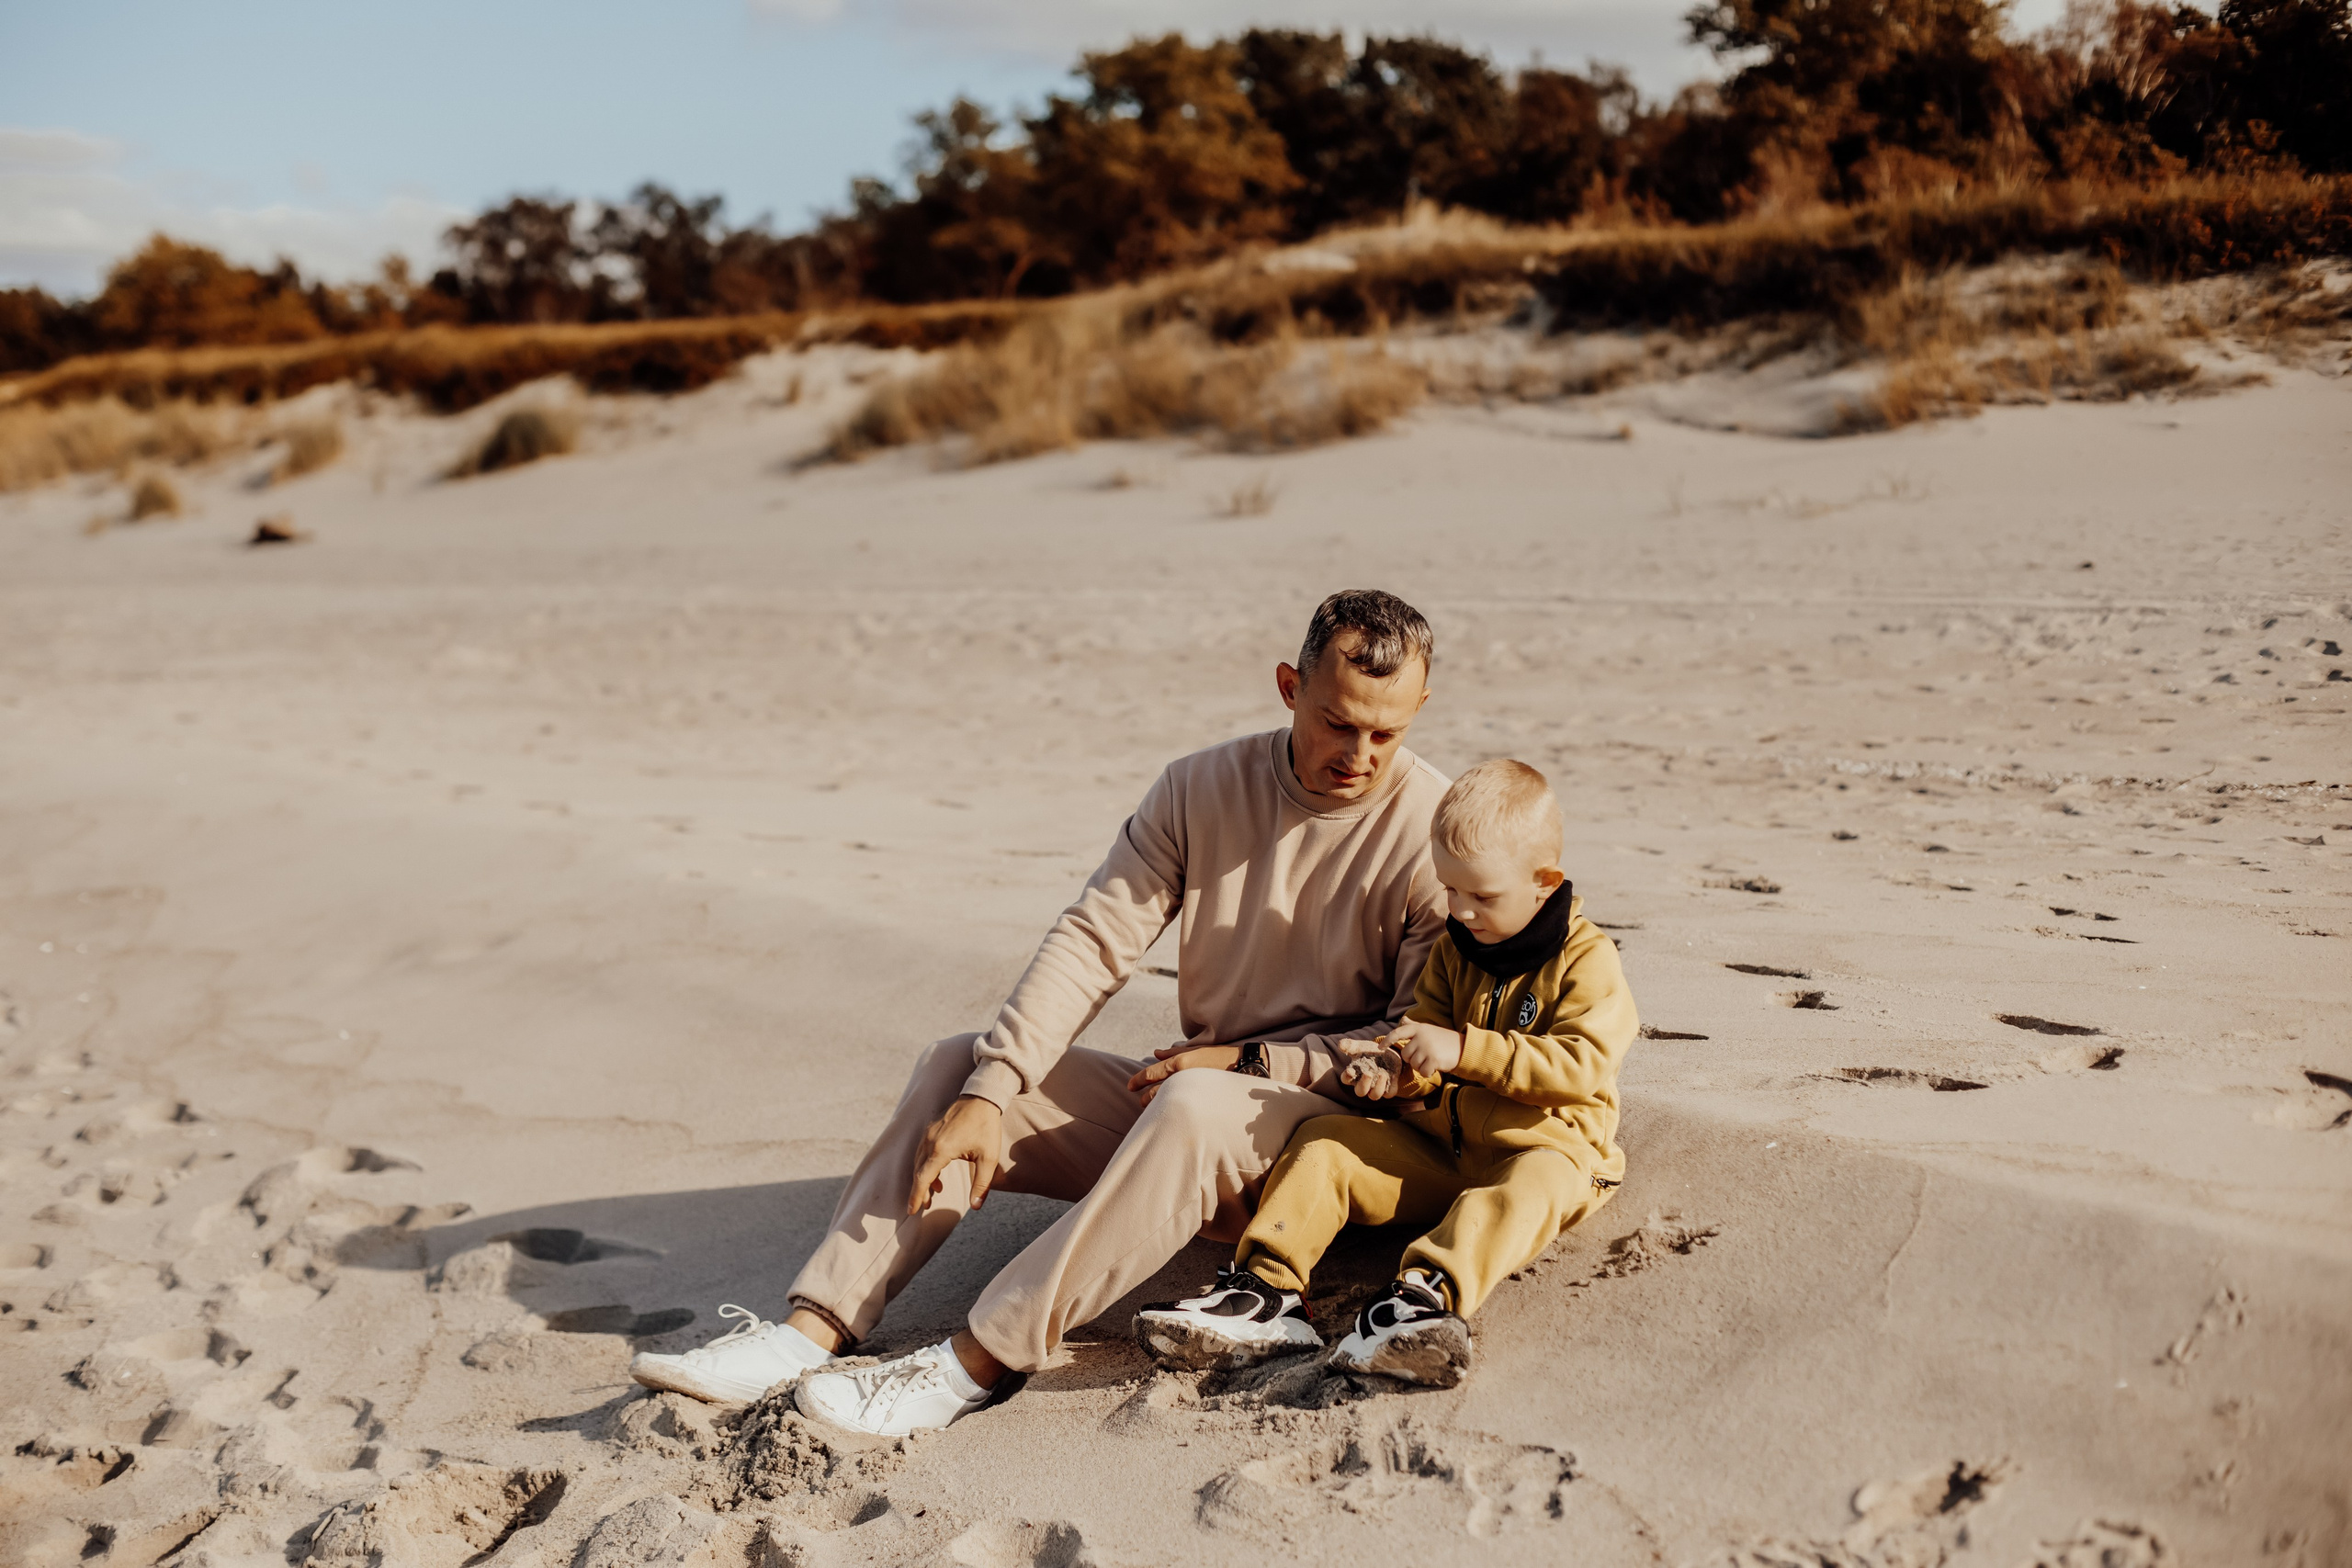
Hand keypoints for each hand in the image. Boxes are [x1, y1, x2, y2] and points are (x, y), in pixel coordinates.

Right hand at [907, 1095, 1004, 1215]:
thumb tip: (976, 1206)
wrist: (982, 1097)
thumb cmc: (986, 1127)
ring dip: (923, 1178)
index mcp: (941, 1149)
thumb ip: (981, 1184)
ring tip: (935, 1192)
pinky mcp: (930, 1128)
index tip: (911, 1211)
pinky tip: (937, 1173)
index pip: (923, 1178)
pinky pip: (922, 1151)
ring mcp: (928, 1133)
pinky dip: (926, 1165)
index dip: (916, 1196)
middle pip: (918, 1172)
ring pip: (918, 1161)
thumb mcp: (988, 1158)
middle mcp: (930, 1141)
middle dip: (920, 1191)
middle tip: (925, 1206)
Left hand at [1126, 1044, 1240, 1104]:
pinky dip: (1170, 1110)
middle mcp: (1182, 1077)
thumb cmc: (1217, 1056)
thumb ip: (1172, 1053)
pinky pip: (1179, 1107)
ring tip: (1152, 1109)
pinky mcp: (1198, 1101)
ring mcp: (1190, 1090)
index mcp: (1179, 1063)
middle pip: (1155, 1091)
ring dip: (1156, 1106)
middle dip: (1146, 1098)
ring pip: (1165, 1102)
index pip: (1151, 1073)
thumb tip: (1155, 1053)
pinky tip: (1167, 1114)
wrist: (1242, 1066)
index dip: (1138, 1080)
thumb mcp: (1194, 1050)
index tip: (1130, 1087)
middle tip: (1141, 1101)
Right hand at [1333, 1037, 1406, 1099]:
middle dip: (1364, 1084)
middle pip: (1360, 1091)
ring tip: (1382, 1074)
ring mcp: (1376, 1087)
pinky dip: (1391, 1087)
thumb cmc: (1369, 1051)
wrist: (1387, 1052)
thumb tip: (1340, 1044)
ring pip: (1374, 1095)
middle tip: (1368, 1073)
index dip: (1347, 1077)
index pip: (1346, 1079)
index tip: (1350, 1071)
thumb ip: (1350, 1045)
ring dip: (1378, 1087)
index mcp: (1354, 1075)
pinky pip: (1389, 1093)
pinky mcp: (1389, 1088)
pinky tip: (1393, 1076)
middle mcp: (1364, 1084)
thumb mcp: (1360, 1046)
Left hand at [1386, 1018, 1462, 1077]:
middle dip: (1413, 1059)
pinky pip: (1423, 1072)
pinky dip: (1428, 1073)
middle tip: (1426, 1055)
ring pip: (1414, 1064)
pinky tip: (1436, 1067)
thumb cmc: (1444, 1039)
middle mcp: (1421, 1036)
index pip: (1398, 1033)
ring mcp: (1427, 1047)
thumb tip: (1403, 1020)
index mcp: (1419, 1028)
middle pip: (1406, 1055)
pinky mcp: (1433, 1059)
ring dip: (1422, 1066)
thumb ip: (1414, 1026)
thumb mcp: (1429, 1029)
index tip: (1380, 1048)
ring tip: (1433, 1059)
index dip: (1387, 1040)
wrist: (1464, 1047)